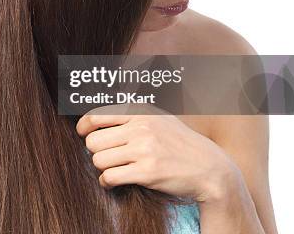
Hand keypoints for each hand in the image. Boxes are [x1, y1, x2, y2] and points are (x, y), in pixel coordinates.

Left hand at [76, 109, 238, 202]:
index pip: (96, 116)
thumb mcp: (159, 118)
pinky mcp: (147, 173)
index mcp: (140, 112)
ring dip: (102, 168)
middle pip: (92, 141)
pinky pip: (109, 177)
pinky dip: (107, 182)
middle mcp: (140, 128)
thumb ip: (132, 114)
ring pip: (98, 160)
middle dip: (95, 151)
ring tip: (113, 169)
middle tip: (106, 156)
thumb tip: (99, 115)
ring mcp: (144, 150)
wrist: (210, 168)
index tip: (83, 134)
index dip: (83, 127)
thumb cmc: (181, 144)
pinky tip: (114, 181)